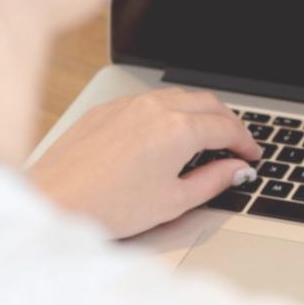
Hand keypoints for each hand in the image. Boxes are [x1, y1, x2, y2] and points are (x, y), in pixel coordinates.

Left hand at [28, 88, 260, 237]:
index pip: (227, 127)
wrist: (52, 202)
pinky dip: (169, 112)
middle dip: (228, 122)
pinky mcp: (106, 110)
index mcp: (178, 130)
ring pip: (178, 97)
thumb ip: (214, 181)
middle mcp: (155, 108)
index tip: (251, 156)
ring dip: (199, 113)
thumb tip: (236, 170)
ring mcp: (128, 105)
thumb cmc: (107, 207)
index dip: (245, 143)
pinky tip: (166, 135)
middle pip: (208, 103)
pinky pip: (148, 101)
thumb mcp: (174, 201)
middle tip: (236, 145)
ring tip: (205, 138)